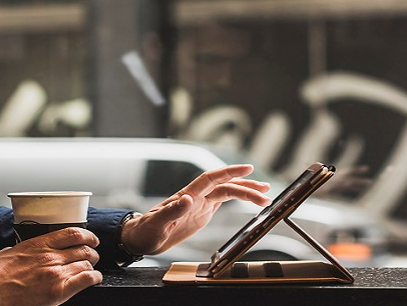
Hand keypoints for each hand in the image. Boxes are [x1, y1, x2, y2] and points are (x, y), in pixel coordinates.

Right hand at [0, 227, 101, 305]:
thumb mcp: (2, 253)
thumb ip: (12, 251)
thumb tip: (12, 252)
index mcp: (38, 245)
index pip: (72, 233)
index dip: (87, 235)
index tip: (90, 238)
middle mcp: (50, 256)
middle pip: (84, 248)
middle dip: (92, 252)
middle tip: (92, 255)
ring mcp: (56, 273)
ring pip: (87, 263)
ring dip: (92, 265)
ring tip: (92, 269)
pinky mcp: (58, 291)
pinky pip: (86, 279)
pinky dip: (95, 278)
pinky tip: (95, 279)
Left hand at [120, 164, 271, 255]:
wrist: (141, 238)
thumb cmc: (145, 231)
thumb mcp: (156, 224)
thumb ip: (172, 211)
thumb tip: (188, 199)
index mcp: (187, 196)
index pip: (212, 179)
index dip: (230, 172)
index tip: (248, 169)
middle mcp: (196, 197)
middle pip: (225, 186)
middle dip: (246, 187)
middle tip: (266, 192)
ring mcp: (200, 204)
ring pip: (227, 192)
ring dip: (246, 192)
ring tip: (265, 195)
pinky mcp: (201, 213)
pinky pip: (223, 201)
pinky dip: (237, 199)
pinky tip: (249, 199)